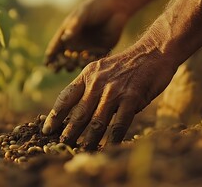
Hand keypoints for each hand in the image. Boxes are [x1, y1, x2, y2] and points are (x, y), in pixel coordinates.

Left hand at [42, 43, 176, 149]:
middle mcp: (97, 83)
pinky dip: (113, 138)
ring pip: (96, 122)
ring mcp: (114, 91)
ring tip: (81, 151)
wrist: (154, 50)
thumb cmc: (129, 64)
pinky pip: (119, 124)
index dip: (55, 116)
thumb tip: (80, 113)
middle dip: (68, 133)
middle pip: (78, 113)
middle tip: (60, 146)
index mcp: (87, 74)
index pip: (65, 97)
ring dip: (88, 140)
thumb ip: (91, 88)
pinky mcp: (131, 98)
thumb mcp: (103, 69)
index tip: (47, 129)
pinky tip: (108, 147)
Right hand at [44, 0, 128, 71]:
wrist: (115, 7)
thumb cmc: (95, 7)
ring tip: (80, 56)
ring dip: (77, 63)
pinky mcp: (99, 52)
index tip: (49, 65)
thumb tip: (65, 39)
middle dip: (64, 63)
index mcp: (66, 36)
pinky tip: (90, 56)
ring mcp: (86, 50)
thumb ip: (74, 26)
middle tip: (67, 61)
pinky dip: (90, 62)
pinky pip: (93, 61)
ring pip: (78, 64)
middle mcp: (75, 45)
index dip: (50, 59)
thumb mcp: (83, 14)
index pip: (55, 50)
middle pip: (65, 60)